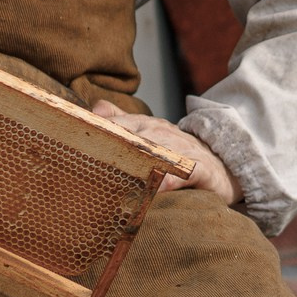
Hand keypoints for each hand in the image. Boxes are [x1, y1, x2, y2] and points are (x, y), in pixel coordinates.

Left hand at [87, 107, 239, 206]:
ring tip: (120, 174)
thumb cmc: (177, 154)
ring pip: (159, 151)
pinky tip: (160, 188)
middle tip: (88, 161)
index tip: (72, 141)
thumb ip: (122, 121)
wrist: (224, 165)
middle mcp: (162, 135)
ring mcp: (182, 151)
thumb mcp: (150, 135)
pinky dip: (173, 179)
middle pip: (135, 136)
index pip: (117, 125)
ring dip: (141, 161)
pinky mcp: (201, 169)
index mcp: (146, 126)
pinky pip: (186, 172)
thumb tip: (94, 109)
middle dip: (114, 146)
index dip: (97, 133)